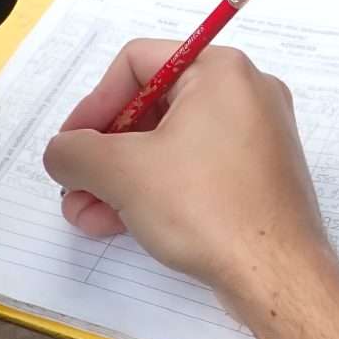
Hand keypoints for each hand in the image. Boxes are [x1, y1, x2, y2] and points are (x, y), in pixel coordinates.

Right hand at [42, 40, 338, 313]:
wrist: (277, 275)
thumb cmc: (207, 208)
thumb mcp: (123, 172)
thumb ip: (76, 152)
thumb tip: (62, 152)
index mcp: (220, 70)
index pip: (137, 63)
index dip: (93, 104)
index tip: (70, 146)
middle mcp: (245, 94)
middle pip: (151, 108)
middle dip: (103, 153)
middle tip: (73, 186)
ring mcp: (256, 137)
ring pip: (169, 145)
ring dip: (121, 178)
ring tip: (86, 215)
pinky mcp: (258, 177)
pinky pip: (194, 169)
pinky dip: (156, 190)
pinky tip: (118, 223)